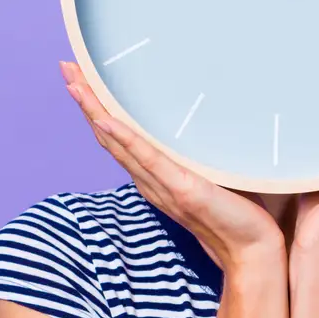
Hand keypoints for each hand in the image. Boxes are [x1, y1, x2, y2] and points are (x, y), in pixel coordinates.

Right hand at [61, 61, 282, 267]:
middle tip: (66, 67)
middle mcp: (150, 180)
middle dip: (87, 101)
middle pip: (108, 135)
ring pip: (119, 143)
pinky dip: (124, 139)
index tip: (81, 77)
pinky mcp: (182, 189)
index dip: (97, 108)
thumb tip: (206, 112)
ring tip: (76, 83)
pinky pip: (147, 160)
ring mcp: (163, 186)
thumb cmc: (238, 212)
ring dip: (95, 111)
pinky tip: (105, 120)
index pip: (118, 137)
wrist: (252, 250)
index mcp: (154, 176)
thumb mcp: (212, 172)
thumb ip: (200, 149)